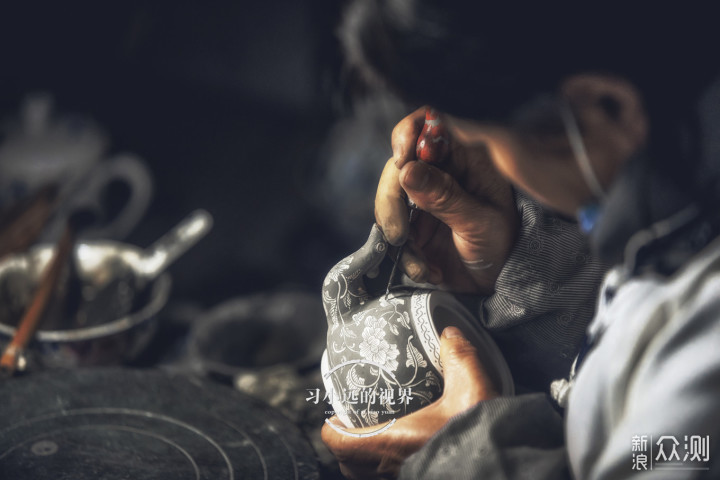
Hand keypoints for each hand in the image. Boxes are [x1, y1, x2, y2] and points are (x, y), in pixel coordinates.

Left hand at [321, 326, 496, 478]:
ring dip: (368, 462)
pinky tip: (409, 453)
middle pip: (349, 465)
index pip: (338, 443)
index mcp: (390, 443)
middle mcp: (391, 468)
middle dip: (349, 448)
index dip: (332, 430)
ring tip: (379, 441)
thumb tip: (449, 334)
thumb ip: (457, 356)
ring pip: (369, 477)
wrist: (504, 468)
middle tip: (355, 427)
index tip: (336, 418)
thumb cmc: (479, 434)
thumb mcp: (470, 387)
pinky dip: (390, 469)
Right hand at [376, 107, 517, 293]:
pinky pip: (390, 232)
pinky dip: (404, 256)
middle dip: (392, 200)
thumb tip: (407, 170)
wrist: (500, 284)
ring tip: (423, 265)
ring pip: (387, 200)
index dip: (408, 133)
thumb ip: (445, 197)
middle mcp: (439, 172)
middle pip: (397, 167)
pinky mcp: (411, 226)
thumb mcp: (481, 222)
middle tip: (400, 234)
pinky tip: (428, 271)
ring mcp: (421, 198)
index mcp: (464, 157)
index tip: (402, 159)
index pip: (429, 125)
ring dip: (396, 235)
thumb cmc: (504, 246)